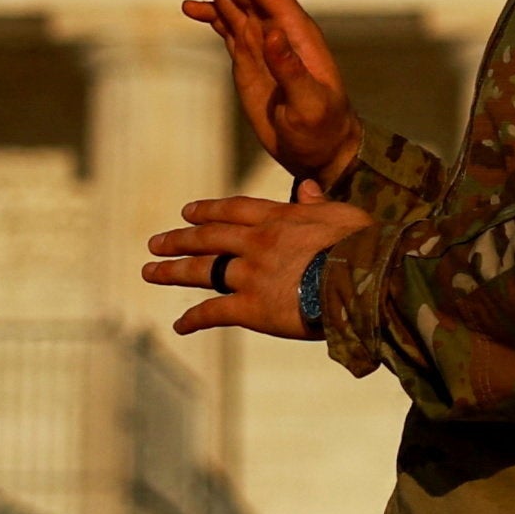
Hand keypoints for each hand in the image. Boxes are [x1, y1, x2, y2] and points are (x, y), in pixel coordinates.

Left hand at [150, 189, 372, 338]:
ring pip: (202, 271)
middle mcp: (256, 243)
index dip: (208, 211)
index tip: (187, 213)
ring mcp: (250, 275)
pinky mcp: (251, 308)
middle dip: (179, 239)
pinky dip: (194, 319)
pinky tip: (179, 325)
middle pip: (208, 238)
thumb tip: (306, 188)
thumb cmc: (364, 245)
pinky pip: (214, 312)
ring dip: (172, 271)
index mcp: (278, 219)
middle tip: (155, 242)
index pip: (234, 210)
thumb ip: (318, 204)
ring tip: (150, 271)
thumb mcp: (344, 214)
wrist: (361, 278)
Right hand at [166, 0, 358, 183]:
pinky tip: (187, 5)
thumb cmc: (322, 130)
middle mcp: (277, 26)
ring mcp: (262, 39)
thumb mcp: (310, 105)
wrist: (325, 151)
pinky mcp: (250, 56)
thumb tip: (272, 33)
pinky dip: (207, 10)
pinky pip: (225, 23)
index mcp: (294, 30)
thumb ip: (292, 70)